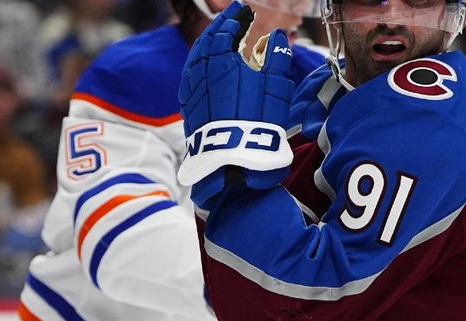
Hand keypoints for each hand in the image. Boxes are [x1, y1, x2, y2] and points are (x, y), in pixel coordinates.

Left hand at [178, 2, 294, 203]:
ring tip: (218, 38)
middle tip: (230, 17)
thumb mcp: (275, 89)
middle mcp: (203, 71)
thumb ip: (276, 59)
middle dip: (220, 26)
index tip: (244, 9)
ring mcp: (193, 89)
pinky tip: (204, 65)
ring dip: (206, 43)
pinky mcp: (189, 107)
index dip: (236, 17)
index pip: (227, 30)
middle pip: (208, 41)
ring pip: (195, 57)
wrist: (232, 161)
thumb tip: (276, 36)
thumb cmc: (258, 123)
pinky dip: (198, 63)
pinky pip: (190, 75)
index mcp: (223, 61)